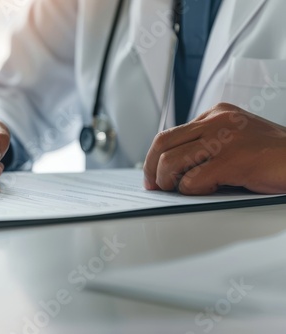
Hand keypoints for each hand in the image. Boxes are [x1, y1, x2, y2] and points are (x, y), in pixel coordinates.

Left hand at [143, 103, 285, 194]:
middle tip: (153, 185)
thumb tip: (172, 167)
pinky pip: (192, 180)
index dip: (154, 157)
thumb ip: (207, 143)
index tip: (153, 175)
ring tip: (176, 190)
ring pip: (171, 162)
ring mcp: (223, 140)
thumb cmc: (272, 154)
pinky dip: (191, 190)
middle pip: (162, 143)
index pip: (170, 134)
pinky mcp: (230, 161)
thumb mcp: (235, 137)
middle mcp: (216, 122)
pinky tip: (206, 190)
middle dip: (151, 168)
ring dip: (167, 181)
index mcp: (215, 114)